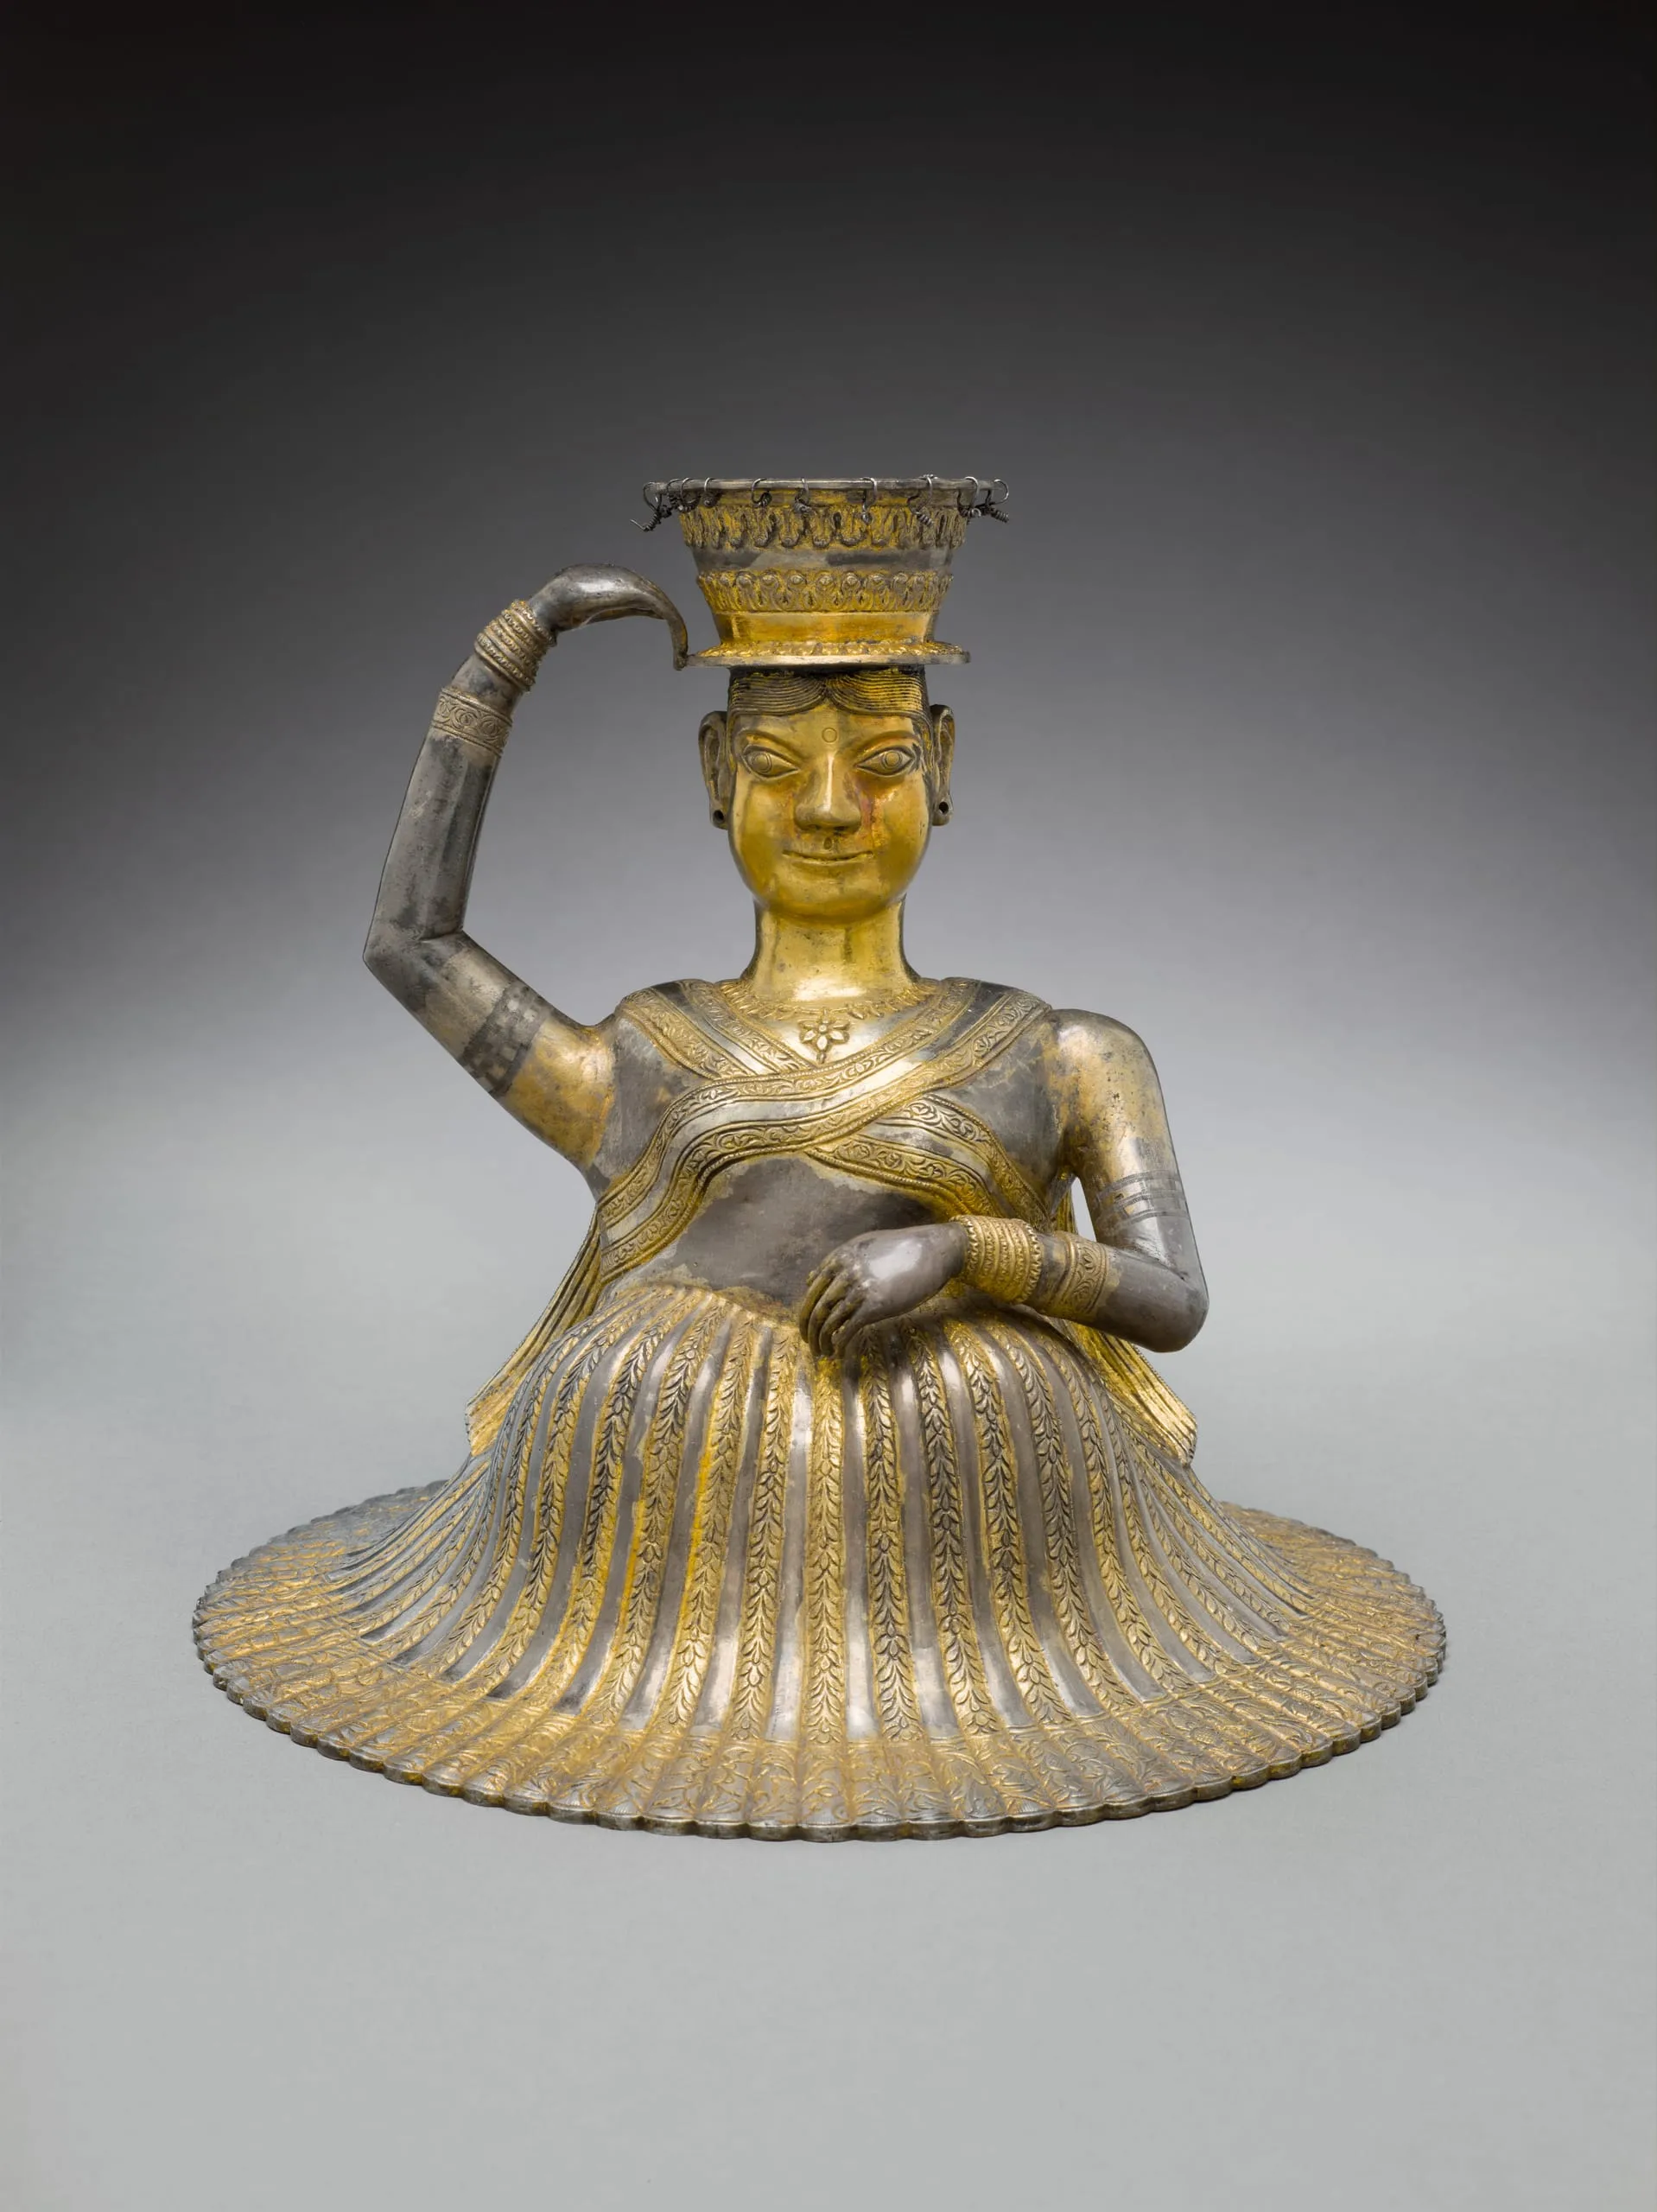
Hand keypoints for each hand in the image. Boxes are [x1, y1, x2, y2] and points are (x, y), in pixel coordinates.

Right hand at [528, 565, 688, 666]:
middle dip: (674, 625)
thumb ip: (615, 609)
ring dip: (678, 632)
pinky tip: (678, 652)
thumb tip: (630, 617)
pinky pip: (665, 611)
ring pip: (665, 605)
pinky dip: (676, 631)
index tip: (672, 639)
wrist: (554, 603)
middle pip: (659, 599)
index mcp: (617, 578)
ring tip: (681, 658)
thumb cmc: (566, 608)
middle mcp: (627, 576)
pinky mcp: (638, 593)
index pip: (647, 595)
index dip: (661, 616)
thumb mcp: (595, 610)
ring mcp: (633, 581)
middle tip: (681, 654)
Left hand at [798, 1223, 967, 1357]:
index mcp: (839, 1258)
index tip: (808, 1327)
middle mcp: (844, 1273)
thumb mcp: (863, 1247)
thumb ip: (836, 1261)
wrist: (932, 1251)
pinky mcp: (875, 1306)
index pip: (811, 1292)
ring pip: (828, 1323)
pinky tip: (838, 1352)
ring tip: (824, 1353)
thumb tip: (811, 1279)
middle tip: (810, 1345)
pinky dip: (838, 1344)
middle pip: (815, 1309)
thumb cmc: (901, 1249)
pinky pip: (847, 1330)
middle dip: (809, 1332)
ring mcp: (859, 1290)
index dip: (806, 1313)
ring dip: (822, 1342)